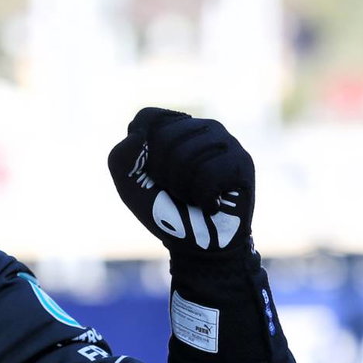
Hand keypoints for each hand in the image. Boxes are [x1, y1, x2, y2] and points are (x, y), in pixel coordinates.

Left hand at [107, 108, 253, 255]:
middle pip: (164, 137)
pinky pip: (209, 174)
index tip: (151, 174)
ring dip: (182, 188)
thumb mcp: (130, 186)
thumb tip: (137, 134)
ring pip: (187, 156)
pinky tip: (212, 203)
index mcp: (174, 127)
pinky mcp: (242, 161)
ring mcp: (224, 141)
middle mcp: (202, 127)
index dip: (140, 151)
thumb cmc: (163, 211)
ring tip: (194, 197)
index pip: (147, 116)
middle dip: (162, 174)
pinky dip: (203, 197)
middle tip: (176, 191)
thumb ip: (120, 157)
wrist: (197, 245)